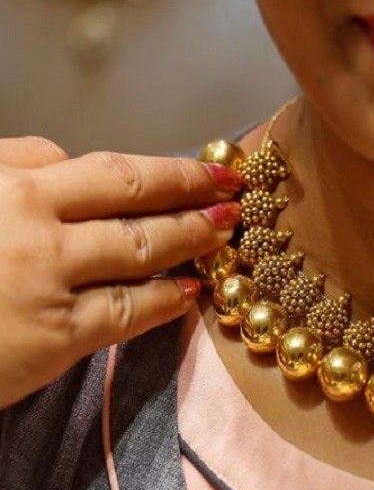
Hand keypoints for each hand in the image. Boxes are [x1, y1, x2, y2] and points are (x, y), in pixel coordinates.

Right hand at [0, 137, 242, 406]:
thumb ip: (9, 166)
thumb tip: (61, 154)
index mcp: (7, 182)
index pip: (106, 170)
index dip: (166, 169)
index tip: (206, 167)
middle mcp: (31, 220)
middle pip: (134, 196)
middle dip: (193, 190)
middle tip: (235, 190)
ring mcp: (46, 277)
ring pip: (141, 249)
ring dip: (193, 238)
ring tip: (225, 233)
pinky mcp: (54, 335)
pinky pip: (127, 312)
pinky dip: (167, 300)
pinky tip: (191, 292)